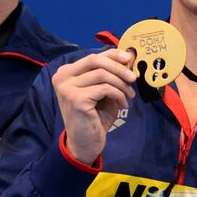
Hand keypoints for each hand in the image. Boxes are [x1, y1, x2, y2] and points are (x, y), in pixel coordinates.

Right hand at [52, 50, 135, 164]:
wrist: (86, 142)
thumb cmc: (95, 116)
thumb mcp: (104, 90)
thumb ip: (111, 74)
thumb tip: (128, 56)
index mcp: (67, 72)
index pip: (93, 56)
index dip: (113, 55)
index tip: (129, 59)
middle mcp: (63, 77)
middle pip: (95, 60)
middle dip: (118, 67)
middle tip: (133, 78)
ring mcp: (67, 88)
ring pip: (103, 75)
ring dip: (121, 85)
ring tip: (129, 96)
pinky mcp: (76, 99)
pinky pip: (105, 89)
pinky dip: (119, 95)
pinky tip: (123, 105)